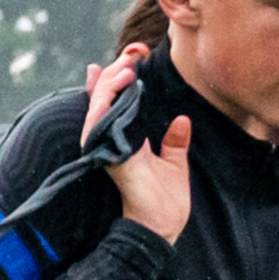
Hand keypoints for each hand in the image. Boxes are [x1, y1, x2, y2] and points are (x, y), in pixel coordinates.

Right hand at [82, 53, 195, 240]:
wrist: (161, 227)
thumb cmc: (166, 202)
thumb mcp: (175, 163)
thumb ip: (175, 141)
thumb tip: (181, 119)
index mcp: (127, 142)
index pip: (115, 105)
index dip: (117, 81)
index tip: (132, 58)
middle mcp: (111, 143)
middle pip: (104, 100)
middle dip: (116, 72)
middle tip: (134, 52)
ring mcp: (106, 149)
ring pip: (98, 106)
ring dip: (109, 82)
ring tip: (126, 64)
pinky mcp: (107, 155)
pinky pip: (98, 122)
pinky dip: (104, 100)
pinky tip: (118, 82)